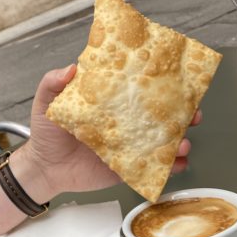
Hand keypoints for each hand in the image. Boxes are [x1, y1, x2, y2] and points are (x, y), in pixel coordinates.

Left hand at [22, 64, 196, 196]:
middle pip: (162, 115)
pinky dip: (170, 167)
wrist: (43, 168)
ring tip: (182, 144)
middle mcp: (125, 122)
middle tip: (192, 113)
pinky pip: (154, 168)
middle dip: (184, 113)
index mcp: (111, 103)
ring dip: (180, 141)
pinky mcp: (128, 169)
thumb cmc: (46, 133)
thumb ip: (53, 82)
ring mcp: (129, 146)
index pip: (140, 89)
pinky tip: (176, 164)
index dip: (162, 84)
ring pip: (164, 142)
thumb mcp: (46, 102)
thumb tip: (73, 67)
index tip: (178, 79)